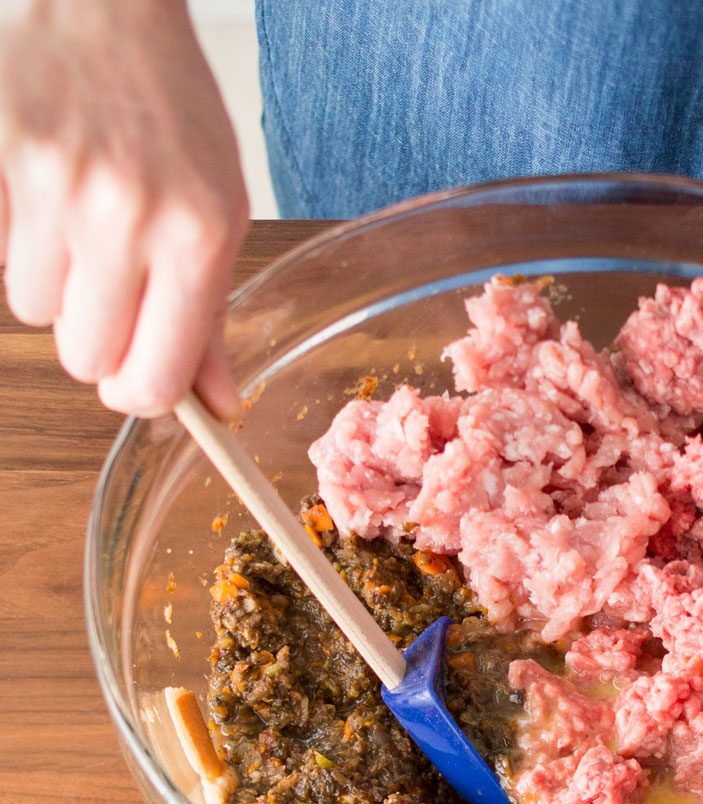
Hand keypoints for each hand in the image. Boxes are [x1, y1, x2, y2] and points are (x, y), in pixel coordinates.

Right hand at [0, 0, 247, 416]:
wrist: (103, 9)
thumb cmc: (173, 115)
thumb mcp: (221, 216)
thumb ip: (211, 319)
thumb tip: (216, 405)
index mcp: (198, 238)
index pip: (154, 379)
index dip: (142, 395)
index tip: (140, 383)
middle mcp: (127, 217)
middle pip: (86, 359)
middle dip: (100, 342)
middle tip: (116, 294)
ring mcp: (55, 189)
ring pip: (35, 313)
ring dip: (58, 290)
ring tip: (83, 232)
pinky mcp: (3, 166)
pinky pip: (0, 259)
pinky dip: (22, 247)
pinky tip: (49, 202)